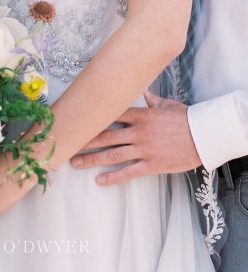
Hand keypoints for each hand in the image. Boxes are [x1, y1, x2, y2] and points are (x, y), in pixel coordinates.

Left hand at [70, 91, 201, 185]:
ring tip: (76, 162)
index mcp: (141, 115)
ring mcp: (144, 148)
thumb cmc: (185, 118)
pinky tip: (99, 181)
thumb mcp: (167, 104)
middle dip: (85, 140)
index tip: (78, 119)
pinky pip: (128, 172)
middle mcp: (138, 131)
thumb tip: (143, 90)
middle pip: (105, 135)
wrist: (204, 135)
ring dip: (92, 159)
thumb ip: (151, 99)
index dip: (93, 118)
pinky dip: (113, 177)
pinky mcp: (152, 164)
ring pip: (112, 154)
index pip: (111, 115)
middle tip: (68, 144)